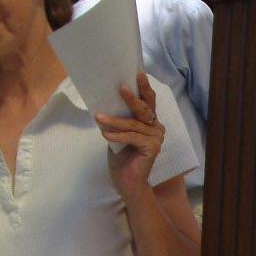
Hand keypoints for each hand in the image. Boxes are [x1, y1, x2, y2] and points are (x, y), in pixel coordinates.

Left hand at [96, 72, 164, 199]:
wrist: (127, 182)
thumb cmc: (122, 157)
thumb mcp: (118, 133)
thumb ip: (120, 119)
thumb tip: (106, 102)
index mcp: (150, 123)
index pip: (148, 102)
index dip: (144, 88)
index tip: (138, 73)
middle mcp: (157, 128)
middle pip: (144, 109)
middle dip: (132, 98)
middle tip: (121, 87)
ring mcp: (157, 139)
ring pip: (133, 124)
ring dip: (114, 121)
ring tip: (99, 118)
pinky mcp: (153, 148)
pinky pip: (132, 137)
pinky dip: (117, 135)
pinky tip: (105, 135)